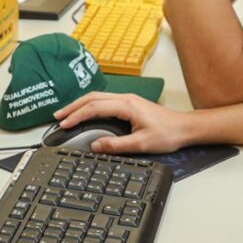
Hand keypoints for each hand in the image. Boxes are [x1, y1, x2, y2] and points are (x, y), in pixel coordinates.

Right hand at [53, 92, 191, 153]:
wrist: (184, 128)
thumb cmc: (167, 134)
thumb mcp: (141, 144)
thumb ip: (116, 145)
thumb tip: (95, 145)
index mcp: (127, 105)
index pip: (95, 107)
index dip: (77, 115)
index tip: (64, 124)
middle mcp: (126, 98)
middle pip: (92, 97)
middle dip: (73, 106)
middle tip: (58, 117)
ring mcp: (128, 99)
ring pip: (98, 97)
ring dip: (81, 104)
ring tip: (66, 114)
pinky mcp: (130, 103)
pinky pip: (104, 100)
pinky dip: (90, 105)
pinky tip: (86, 112)